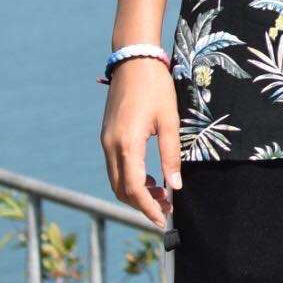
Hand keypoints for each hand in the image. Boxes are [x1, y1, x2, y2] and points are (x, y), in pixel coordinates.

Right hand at [100, 61, 179, 228]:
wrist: (134, 62)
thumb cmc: (156, 89)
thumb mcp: (170, 122)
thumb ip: (171, 156)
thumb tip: (176, 187)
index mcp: (127, 144)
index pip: (134, 188)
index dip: (147, 208)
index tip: (162, 219)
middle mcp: (111, 146)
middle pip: (121, 189)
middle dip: (142, 204)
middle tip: (166, 209)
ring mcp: (106, 141)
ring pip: (116, 180)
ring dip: (136, 192)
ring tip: (161, 195)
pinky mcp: (107, 136)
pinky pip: (115, 167)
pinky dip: (130, 179)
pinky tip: (150, 179)